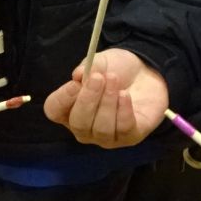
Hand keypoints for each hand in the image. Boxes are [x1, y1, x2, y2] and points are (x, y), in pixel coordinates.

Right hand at [43, 50, 167, 147]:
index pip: (54, 111)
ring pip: (101, 129)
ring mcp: (106, 137)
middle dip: (88, 100)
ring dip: (107, 102)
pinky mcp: (130, 137)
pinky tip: (125, 95)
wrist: (145, 72)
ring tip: (114, 80)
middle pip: (78, 123)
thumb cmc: (116, 70)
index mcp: (69, 108)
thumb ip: (87, 67)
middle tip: (98, 78)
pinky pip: (123, 130)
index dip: (62, 99)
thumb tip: (78, 75)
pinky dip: (123, 110)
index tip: (76, 82)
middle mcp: (84, 128)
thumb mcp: (99, 62)